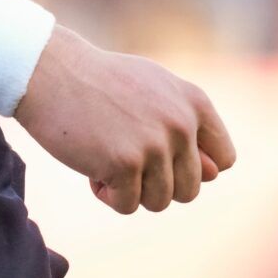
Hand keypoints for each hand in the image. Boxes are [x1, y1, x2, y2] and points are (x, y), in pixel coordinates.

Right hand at [11, 26, 235, 213]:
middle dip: (157, 183)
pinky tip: (91, 164)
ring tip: (108, 157)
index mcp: (195, 102)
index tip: (163, 156)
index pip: (224, 159)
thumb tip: (214, 176)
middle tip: (126, 156)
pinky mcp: (125, 163)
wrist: (52, 72)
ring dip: (131, 190)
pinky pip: (127, 206)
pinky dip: (106, 194)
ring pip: (160, 202)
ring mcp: (155, 144)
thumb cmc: (102, 83)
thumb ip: (187, 129)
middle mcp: (182, 123)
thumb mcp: (154, 92)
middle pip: (190, 190)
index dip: (195, 167)